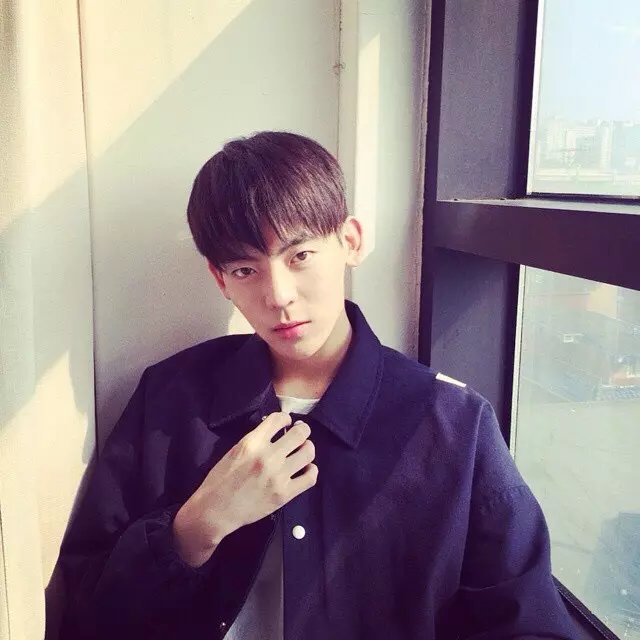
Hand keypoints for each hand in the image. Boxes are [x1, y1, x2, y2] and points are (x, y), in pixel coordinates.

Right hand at [173, 412, 317, 565]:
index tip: (286, 423)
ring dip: (307, 448)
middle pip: (300, 433)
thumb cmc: (220, 479)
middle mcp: (268, 456)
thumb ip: (256, 439)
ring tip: (303, 450)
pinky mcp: (285, 494)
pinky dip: (311, 470)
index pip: (279, 418)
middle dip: (302, 430)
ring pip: (308, 453)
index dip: (286, 418)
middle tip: (300, 434)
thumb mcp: (235, 450)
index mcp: (253, 443)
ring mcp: (279, 476)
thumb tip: (276, 430)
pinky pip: (310, 478)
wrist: (215, 511)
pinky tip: (306, 469)